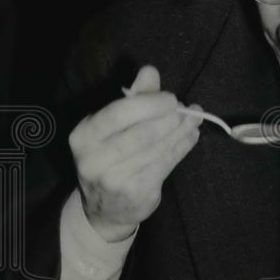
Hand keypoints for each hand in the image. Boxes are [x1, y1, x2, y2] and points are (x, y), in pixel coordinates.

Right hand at [68, 65, 201, 242]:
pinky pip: (166, 164)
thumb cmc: (110, 157)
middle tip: (188, 110)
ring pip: (157, 149)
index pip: (118, 114)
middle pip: (141, 133)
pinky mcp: (136, 193)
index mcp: (83, 136)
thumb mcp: (111, 127)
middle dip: (170, 119)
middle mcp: (94, 160)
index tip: (171, 98)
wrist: (104, 209)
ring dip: (181, 132)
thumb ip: (132, 98)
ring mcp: (114, 180)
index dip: (149, 103)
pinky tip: (191, 137)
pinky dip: (182, 148)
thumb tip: (150, 70)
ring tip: (195, 120)